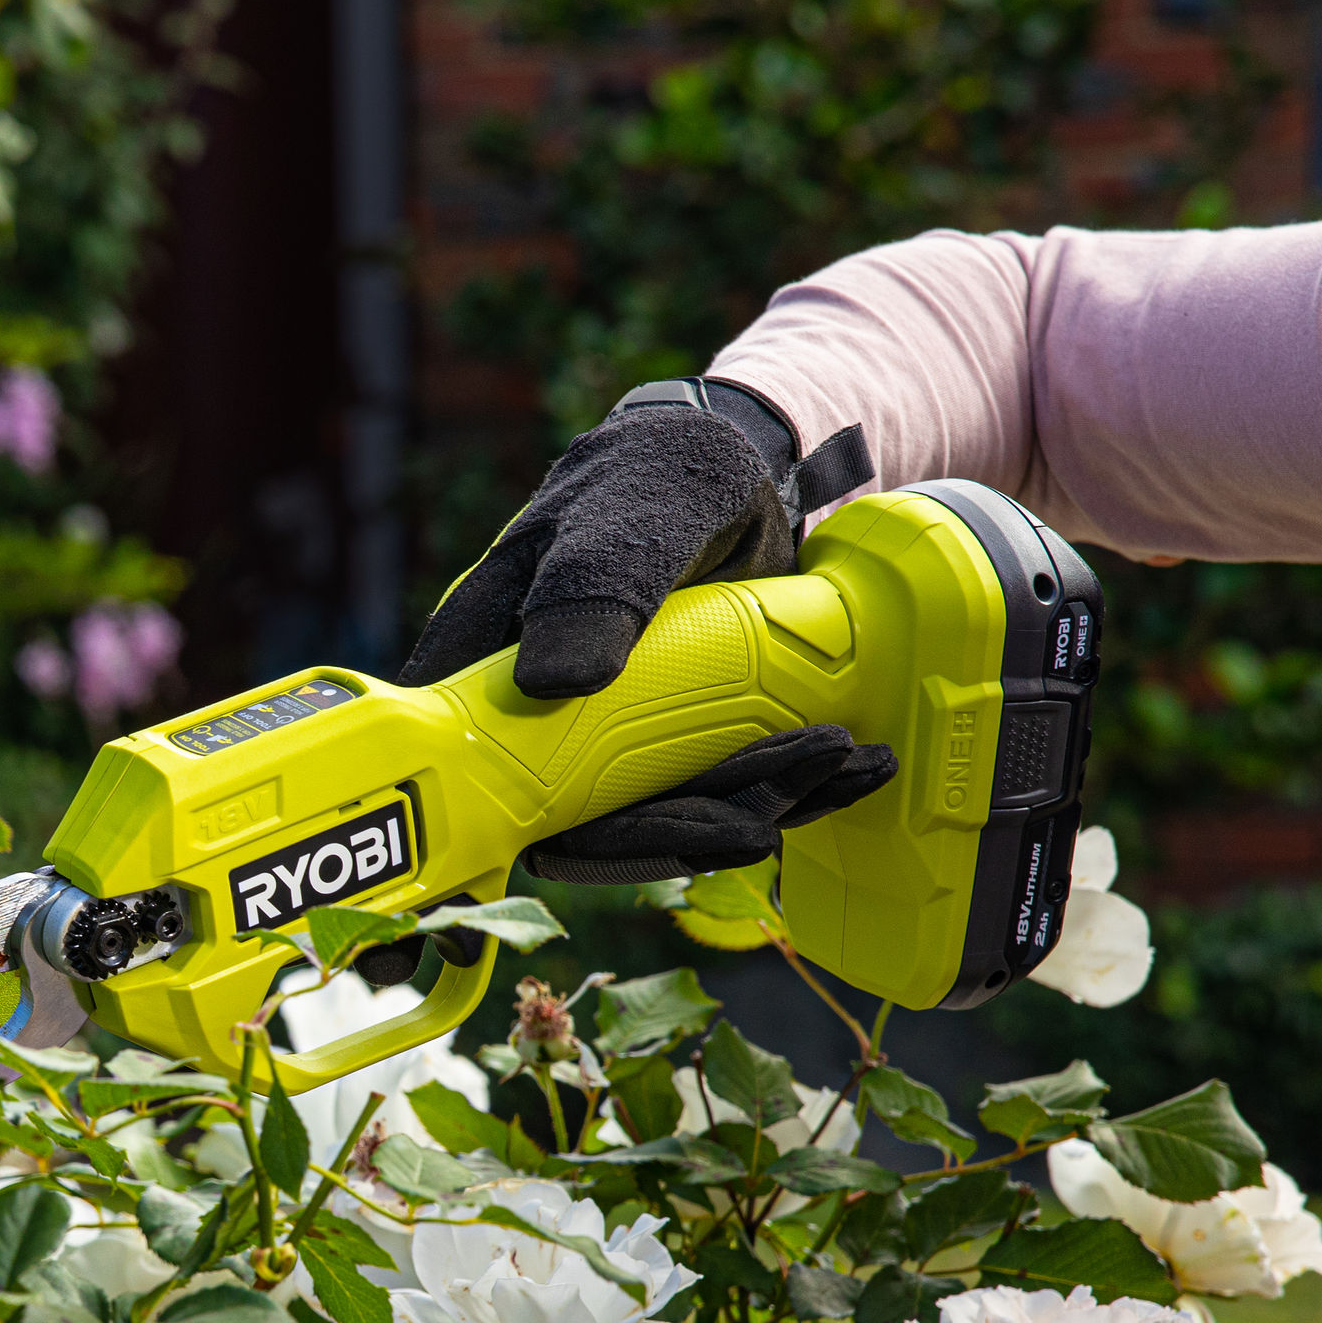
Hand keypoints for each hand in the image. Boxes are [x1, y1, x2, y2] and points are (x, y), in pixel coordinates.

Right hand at [398, 380, 893, 886]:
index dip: (498, 835)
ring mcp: (609, 741)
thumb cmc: (673, 464)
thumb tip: (553, 682)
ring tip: (844, 767)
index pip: (468, 772)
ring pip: (657, 821)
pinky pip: (717, 797)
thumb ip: (599, 575)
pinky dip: (788, 792)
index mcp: (490, 656)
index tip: (571, 859)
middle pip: (578, 822)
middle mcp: (537, 715)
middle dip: (681, 829)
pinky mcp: (677, 748)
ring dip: (754, 811)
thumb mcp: (642, 504)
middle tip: (773, 804)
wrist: (757, 463)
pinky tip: (853, 771)